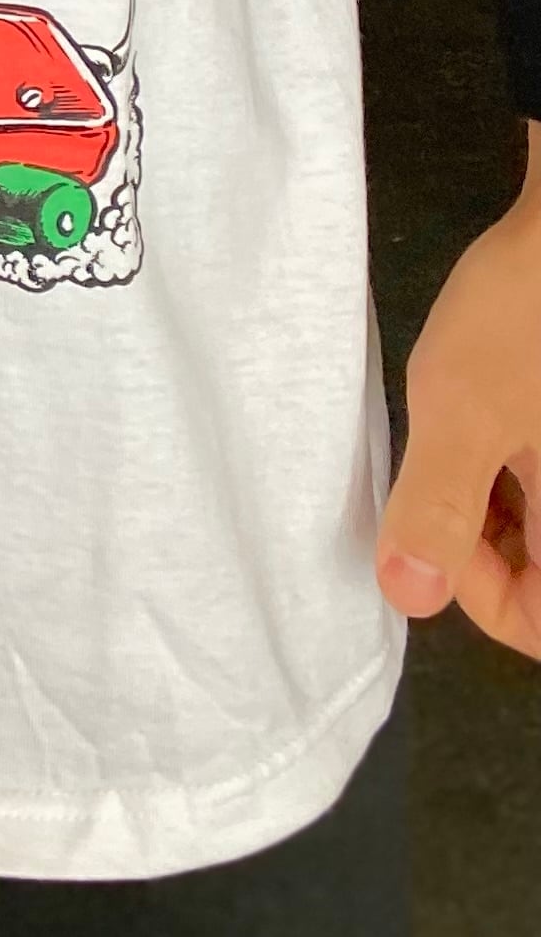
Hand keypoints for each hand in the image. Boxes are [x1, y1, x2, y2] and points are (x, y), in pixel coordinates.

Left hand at [379, 132, 540, 658]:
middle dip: (478, 541)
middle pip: (540, 572)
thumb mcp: (462, 408)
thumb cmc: (528, 313)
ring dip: (492, 499)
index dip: (473, 590)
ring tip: (453, 437)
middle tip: (435, 475)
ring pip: (539, 520)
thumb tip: (408, 594)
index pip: (537, 623)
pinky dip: (511, 461)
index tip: (429, 526)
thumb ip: (437, 505)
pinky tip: (480, 408)